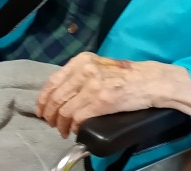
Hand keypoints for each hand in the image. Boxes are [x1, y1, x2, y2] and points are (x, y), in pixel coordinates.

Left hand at [36, 52, 168, 137]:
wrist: (149, 80)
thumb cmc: (125, 75)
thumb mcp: (98, 66)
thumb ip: (79, 74)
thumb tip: (60, 93)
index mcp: (81, 60)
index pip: (53, 81)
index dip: (43, 99)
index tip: (41, 110)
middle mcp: (84, 70)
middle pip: (56, 97)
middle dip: (51, 115)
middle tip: (52, 124)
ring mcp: (93, 85)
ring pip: (65, 109)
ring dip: (61, 124)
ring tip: (64, 130)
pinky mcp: (102, 101)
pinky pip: (79, 117)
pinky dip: (74, 127)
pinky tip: (76, 130)